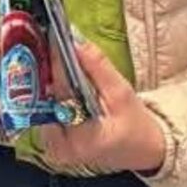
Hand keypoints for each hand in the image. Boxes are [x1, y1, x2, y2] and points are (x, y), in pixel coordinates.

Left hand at [35, 41, 166, 174]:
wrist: (143, 150)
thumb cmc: (136, 125)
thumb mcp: (121, 93)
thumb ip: (97, 67)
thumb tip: (75, 40)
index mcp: (78, 140)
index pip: (61, 91)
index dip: (56, 61)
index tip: (52, 37)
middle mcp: (58, 147)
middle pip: (46, 98)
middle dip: (49, 70)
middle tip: (50, 41)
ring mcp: (53, 146)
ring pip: (43, 103)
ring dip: (49, 80)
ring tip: (55, 54)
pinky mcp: (52, 142)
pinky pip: (47, 110)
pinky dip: (54, 92)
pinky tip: (58, 75)